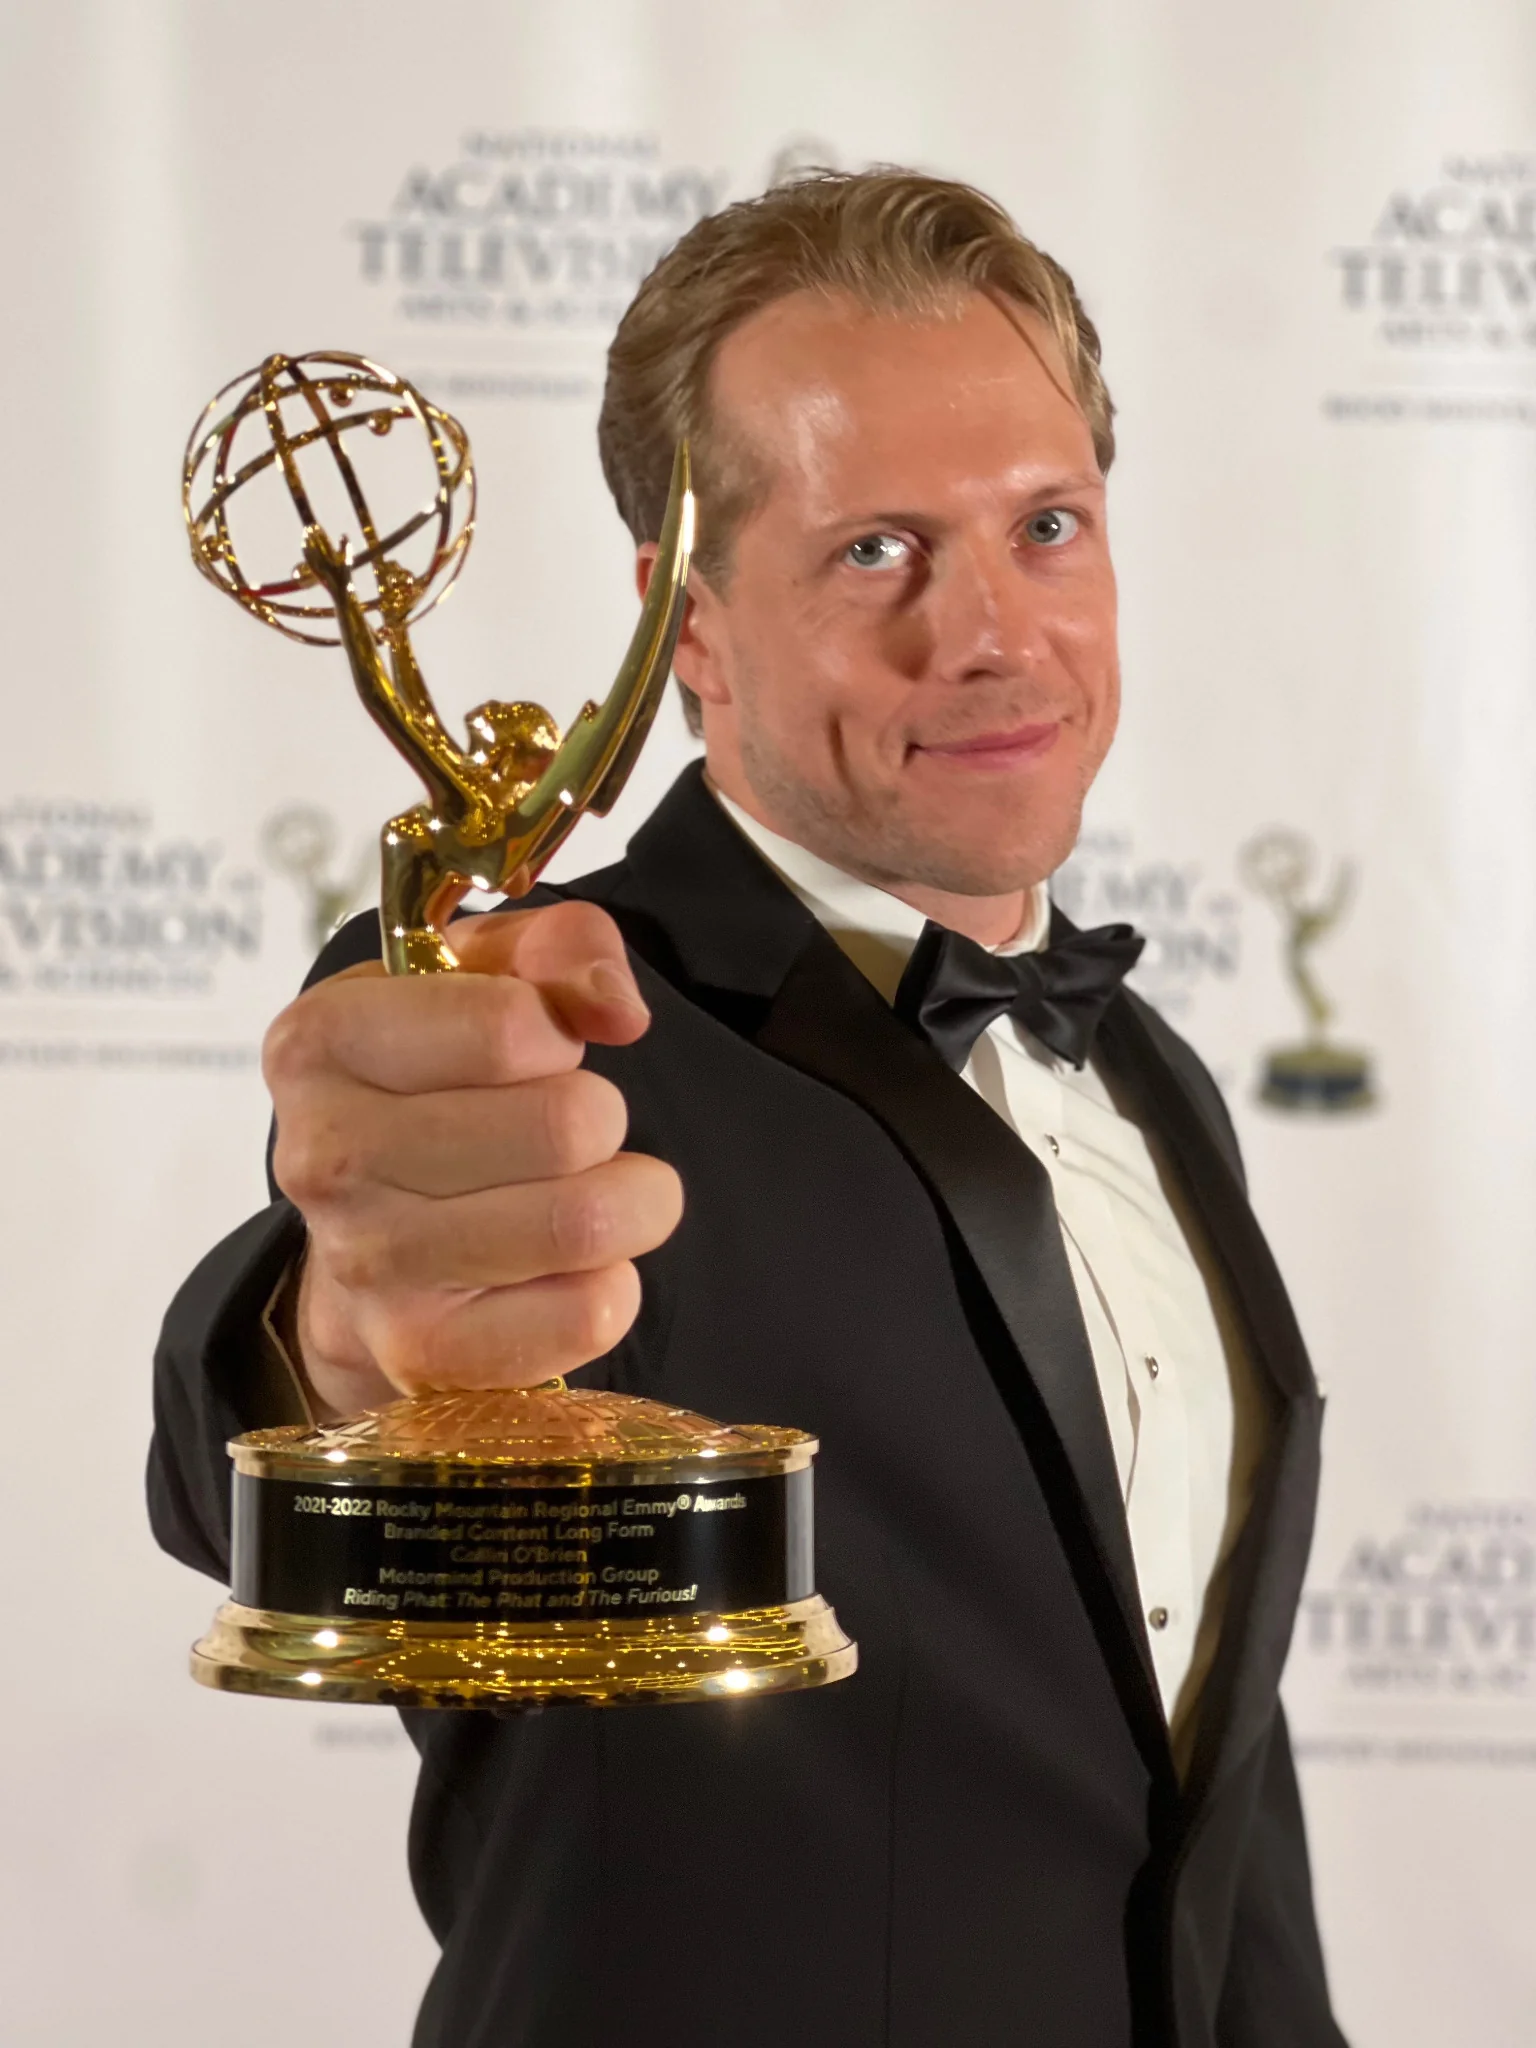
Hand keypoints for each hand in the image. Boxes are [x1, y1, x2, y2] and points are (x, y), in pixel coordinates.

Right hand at [262, 902, 682, 1419]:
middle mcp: (326, 1156)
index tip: (536, 1048)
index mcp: (322, 1040)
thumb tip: (617, 1008)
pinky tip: (569, 1266)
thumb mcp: (485, 974)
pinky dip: (611, 1285)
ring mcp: (369, 1265)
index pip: (513, 1027)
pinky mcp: (423, 1354)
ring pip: (587, 1220)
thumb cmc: (437, 1081)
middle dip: (601, 1117)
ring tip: (589, 1190)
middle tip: (569, 1129)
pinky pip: (586, 1315)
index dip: (558, 1031)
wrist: (369, 1232)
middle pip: (567, 1125)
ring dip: (629, 1200)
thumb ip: (564, 945)